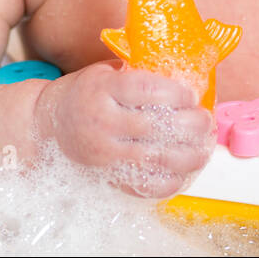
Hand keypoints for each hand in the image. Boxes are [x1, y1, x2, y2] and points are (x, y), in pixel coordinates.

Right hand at [33, 60, 214, 198]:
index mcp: (103, 90)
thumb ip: (138, 72)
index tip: (192, 95)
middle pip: (157, 126)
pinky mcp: (109, 175)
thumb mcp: (106, 72)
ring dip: (190, 155)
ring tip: (205, 146)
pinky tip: (186, 170)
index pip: (146, 90)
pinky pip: (146, 185)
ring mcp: (106, 152)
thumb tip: (184, 72)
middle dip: (190, 124)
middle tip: (205, 120)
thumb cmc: (88, 93)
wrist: (53, 123)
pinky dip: (171, 181)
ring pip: (157, 159)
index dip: (176, 93)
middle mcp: (103, 122)